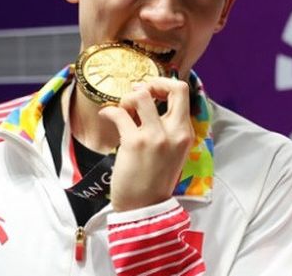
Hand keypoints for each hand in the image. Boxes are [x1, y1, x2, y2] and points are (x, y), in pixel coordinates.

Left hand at [100, 77, 194, 211]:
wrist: (145, 208)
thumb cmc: (155, 180)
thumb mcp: (173, 152)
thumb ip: (168, 129)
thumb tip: (151, 103)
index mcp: (185, 133)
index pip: (184, 92)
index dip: (166, 84)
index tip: (153, 92)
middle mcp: (174, 131)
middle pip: (173, 87)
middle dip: (152, 83)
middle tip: (138, 94)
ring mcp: (155, 136)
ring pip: (142, 95)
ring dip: (128, 98)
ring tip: (123, 109)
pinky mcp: (134, 143)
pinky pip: (119, 113)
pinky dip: (110, 111)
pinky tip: (106, 115)